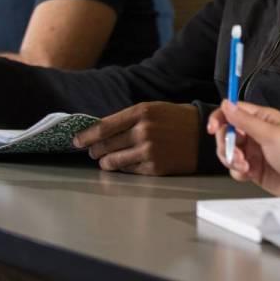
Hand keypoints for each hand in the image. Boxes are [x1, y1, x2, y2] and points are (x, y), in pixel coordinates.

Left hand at [73, 102, 199, 174]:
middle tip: (92, 151)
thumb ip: (128, 119)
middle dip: (94, 150)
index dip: (86, 136)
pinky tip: (126, 163)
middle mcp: (143, 131)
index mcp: (141, 112)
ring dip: (105, 161)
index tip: (76, 140)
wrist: (203, 137)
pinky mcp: (154, 168)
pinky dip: (123, 168)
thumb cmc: (176, 120)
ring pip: (112, 161)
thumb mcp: (153, 109)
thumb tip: (101, 131)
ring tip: (106, 159)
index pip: (104, 127)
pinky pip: (127, 171)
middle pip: (105, 145)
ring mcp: (149, 151)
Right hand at [207, 100, 279, 195]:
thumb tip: (226, 105)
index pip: (233, 111)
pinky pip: (235, 168)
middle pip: (226, 133)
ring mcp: (254, 152)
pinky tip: (249, 173)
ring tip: (245, 165)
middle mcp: (256, 134)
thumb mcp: (270, 134)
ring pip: (228, 152)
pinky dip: (238, 171)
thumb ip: (245, 121)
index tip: (213, 128)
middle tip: (236, 153)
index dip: (220, 118)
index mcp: (261, 119)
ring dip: (232, 159)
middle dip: (226, 144)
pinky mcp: (253, 169)